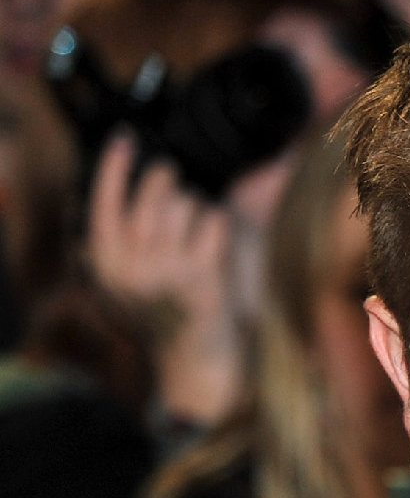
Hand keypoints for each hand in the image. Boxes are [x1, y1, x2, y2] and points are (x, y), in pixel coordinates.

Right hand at [84, 136, 245, 426]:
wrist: (192, 359)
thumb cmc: (161, 313)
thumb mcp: (121, 282)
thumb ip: (115, 242)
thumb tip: (117, 189)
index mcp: (104, 263)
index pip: (103, 200)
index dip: (114, 165)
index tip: (125, 137)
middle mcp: (131, 265)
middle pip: (149, 195)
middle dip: (164, 176)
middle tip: (170, 173)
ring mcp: (167, 271)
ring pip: (183, 204)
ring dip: (193, 202)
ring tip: (194, 217)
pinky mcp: (202, 276)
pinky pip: (212, 222)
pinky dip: (216, 221)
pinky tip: (214, 233)